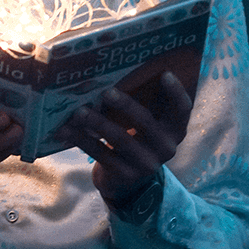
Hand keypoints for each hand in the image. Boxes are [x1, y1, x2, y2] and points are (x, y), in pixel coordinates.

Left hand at [56, 72, 192, 205]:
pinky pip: (101, 153)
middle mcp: (166, 148)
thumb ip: (144, 102)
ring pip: (120, 139)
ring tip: (79, 111)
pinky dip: (81, 139)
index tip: (165, 74)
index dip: (176, 92)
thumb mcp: (145, 123)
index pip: (183, 110)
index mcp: (175, 129)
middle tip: (107, 91)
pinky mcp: (124, 175)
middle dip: (126, 105)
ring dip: (98, 123)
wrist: (125, 181)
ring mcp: (146, 164)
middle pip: (146, 123)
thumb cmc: (135, 137)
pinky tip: (65, 130)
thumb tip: (119, 67)